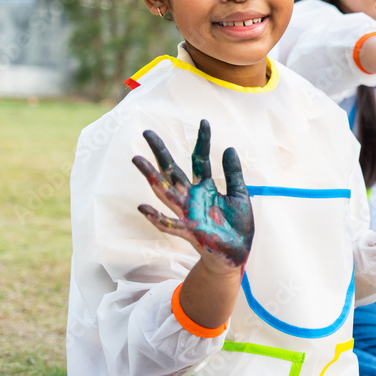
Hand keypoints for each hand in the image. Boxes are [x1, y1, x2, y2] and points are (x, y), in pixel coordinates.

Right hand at [132, 120, 254, 271]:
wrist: (237, 254)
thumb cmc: (236, 226)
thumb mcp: (239, 195)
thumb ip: (233, 173)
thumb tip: (229, 147)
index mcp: (205, 188)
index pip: (200, 159)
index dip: (202, 141)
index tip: (204, 121)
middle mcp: (192, 197)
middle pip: (172, 170)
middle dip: (160, 152)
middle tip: (147, 132)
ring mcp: (187, 213)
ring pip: (164, 191)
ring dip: (151, 176)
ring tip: (136, 158)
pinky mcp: (189, 231)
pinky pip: (169, 224)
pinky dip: (156, 217)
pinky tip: (142, 207)